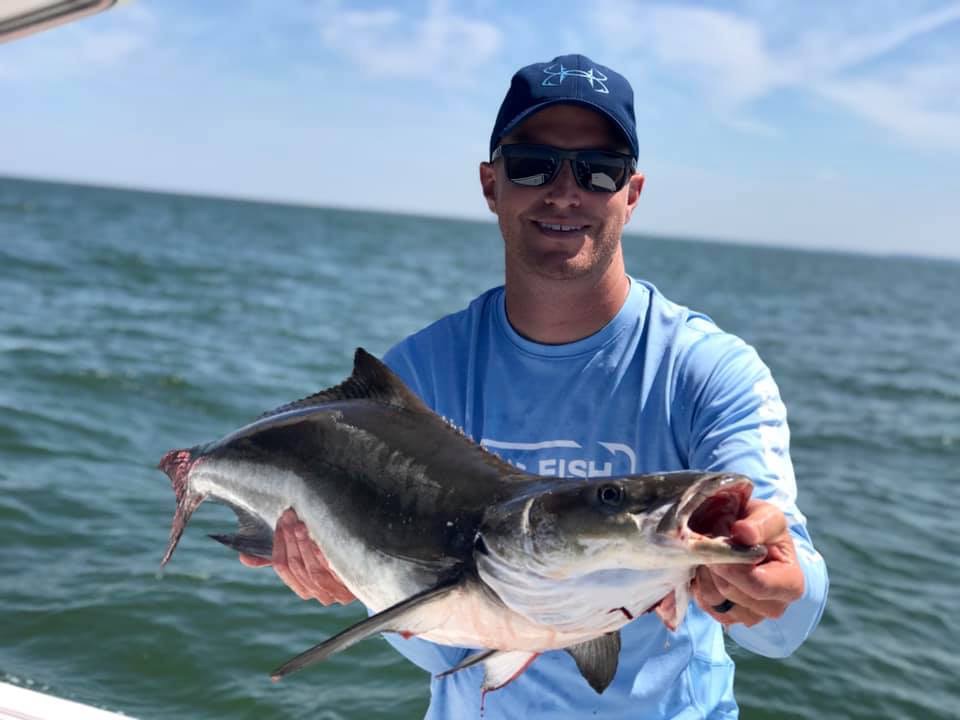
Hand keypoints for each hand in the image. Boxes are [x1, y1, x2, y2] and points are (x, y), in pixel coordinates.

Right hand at [239, 507, 356, 605]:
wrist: (373, 570)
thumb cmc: (332, 561)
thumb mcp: (305, 558)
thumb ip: (276, 557)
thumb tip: (242, 557)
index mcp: (305, 588)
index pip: (282, 567)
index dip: (278, 545)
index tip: (279, 523)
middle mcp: (320, 593)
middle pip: (297, 568)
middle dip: (291, 540)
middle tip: (289, 517)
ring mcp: (338, 592)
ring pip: (314, 572)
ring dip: (305, 546)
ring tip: (302, 525)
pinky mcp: (354, 585)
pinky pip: (335, 571)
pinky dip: (326, 555)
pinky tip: (322, 539)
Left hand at [692, 500, 804, 626]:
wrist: (747, 536)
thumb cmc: (762, 526)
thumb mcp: (768, 516)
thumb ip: (759, 524)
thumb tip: (744, 532)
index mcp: (791, 584)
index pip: (758, 585)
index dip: (732, 566)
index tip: (717, 542)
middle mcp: (774, 607)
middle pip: (731, 592)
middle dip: (716, 565)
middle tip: (711, 541)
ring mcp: (750, 616)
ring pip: (713, 600)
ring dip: (705, 572)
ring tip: (712, 553)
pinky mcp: (728, 618)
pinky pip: (703, 604)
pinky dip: (699, 584)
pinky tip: (708, 568)